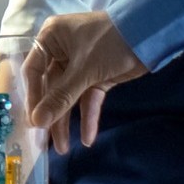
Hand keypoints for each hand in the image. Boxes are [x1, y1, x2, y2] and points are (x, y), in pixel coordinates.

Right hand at [21, 11, 147, 153]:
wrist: (151, 34)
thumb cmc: (109, 42)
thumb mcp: (83, 70)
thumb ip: (60, 97)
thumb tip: (37, 122)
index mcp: (50, 39)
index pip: (34, 72)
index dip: (33, 98)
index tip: (34, 124)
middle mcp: (61, 51)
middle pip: (51, 88)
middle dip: (52, 115)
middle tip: (46, 143)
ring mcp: (80, 65)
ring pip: (69, 96)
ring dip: (67, 121)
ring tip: (64, 149)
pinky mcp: (98, 76)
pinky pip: (88, 98)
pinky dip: (88, 116)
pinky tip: (87, 138)